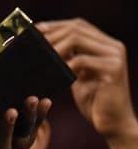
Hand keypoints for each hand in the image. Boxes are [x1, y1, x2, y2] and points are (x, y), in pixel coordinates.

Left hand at [37, 19, 137, 140]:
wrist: (112, 123)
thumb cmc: (92, 99)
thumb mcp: (77, 72)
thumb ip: (67, 56)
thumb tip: (41, 40)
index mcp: (106, 44)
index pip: (77, 24)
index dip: (54, 25)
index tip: (33, 31)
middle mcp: (113, 46)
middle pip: (76, 28)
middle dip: (50, 34)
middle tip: (31, 43)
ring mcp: (115, 56)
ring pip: (76, 39)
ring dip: (53, 47)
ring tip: (39, 56)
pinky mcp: (114, 69)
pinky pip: (81, 60)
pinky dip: (63, 64)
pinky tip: (52, 71)